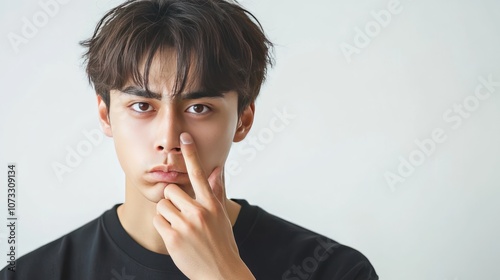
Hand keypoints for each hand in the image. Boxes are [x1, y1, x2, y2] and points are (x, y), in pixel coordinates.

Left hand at [153, 132, 253, 279]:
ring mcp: (186, 225)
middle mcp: (199, 211)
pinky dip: (163, 227)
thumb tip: (216, 168)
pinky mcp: (173, 238)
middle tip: (181, 214)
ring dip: (167, 215)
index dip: (191, 154)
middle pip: (171, 190)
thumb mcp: (222, 215)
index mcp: (212, 204)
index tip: (185, 136)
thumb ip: (216, 190)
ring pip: (162, 205)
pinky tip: (175, 237)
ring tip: (180, 227)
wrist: (221, 272)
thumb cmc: (222, 242)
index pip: (199, 173)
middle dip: (172, 200)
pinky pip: (158, 221)